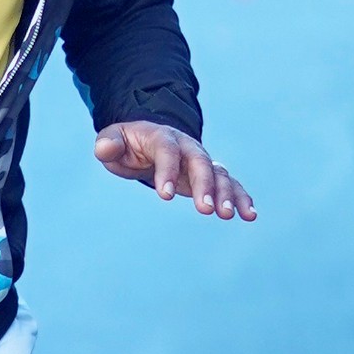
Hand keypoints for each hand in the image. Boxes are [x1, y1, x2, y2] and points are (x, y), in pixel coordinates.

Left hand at [94, 123, 255, 217]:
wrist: (150, 139)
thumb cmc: (129, 144)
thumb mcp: (114, 141)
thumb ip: (109, 143)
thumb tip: (104, 147)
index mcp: (162, 138)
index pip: (166, 151)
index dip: (167, 171)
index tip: (165, 196)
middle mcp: (187, 147)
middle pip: (200, 162)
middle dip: (204, 185)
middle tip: (205, 210)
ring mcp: (201, 160)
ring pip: (219, 174)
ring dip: (226, 194)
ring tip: (230, 215)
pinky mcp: (211, 174)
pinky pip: (230, 184)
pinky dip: (241, 197)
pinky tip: (249, 215)